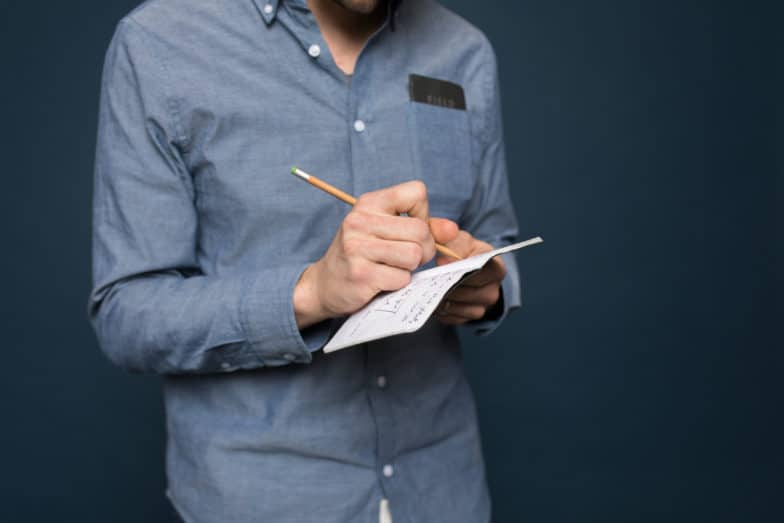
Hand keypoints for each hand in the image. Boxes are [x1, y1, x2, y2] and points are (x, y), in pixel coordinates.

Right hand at [293, 181, 458, 328]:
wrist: (326, 284)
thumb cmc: (362, 254)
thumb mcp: (388, 231)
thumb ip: (424, 226)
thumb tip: (453, 230)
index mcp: (369, 202)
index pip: (417, 192)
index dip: (423, 214)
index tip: (408, 229)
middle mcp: (360, 220)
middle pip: (421, 230)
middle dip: (424, 249)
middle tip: (407, 257)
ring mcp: (358, 247)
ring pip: (414, 255)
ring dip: (410, 268)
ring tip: (392, 267)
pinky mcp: (361, 274)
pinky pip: (402, 278)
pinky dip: (398, 284)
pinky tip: (381, 281)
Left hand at [435, 231, 506, 324]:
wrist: (466, 268)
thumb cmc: (464, 252)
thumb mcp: (460, 240)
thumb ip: (451, 241)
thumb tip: (445, 260)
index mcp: (496, 269)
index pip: (478, 273)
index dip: (457, 269)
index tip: (440, 262)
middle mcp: (492, 292)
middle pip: (466, 292)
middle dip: (445, 285)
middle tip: (427, 277)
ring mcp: (481, 308)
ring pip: (456, 307)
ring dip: (439, 298)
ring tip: (426, 287)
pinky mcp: (466, 319)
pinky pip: (450, 317)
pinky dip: (438, 309)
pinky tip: (430, 297)